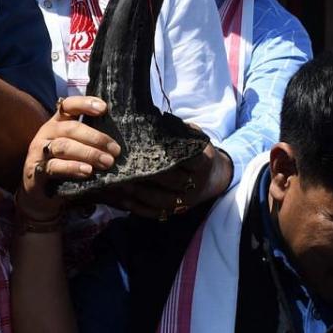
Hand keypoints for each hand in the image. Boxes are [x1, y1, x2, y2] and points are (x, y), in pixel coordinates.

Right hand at [18, 97, 120, 219]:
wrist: (39, 193)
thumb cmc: (63, 166)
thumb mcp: (74, 148)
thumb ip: (88, 140)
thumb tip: (116, 142)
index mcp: (57, 123)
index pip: (68, 106)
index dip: (85, 104)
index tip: (104, 108)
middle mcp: (46, 133)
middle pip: (71, 128)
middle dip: (96, 138)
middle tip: (115, 150)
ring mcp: (39, 151)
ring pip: (64, 146)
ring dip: (88, 153)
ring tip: (107, 162)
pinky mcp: (36, 170)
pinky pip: (55, 166)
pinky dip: (73, 167)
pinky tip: (87, 171)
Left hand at [99, 141, 233, 220]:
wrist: (213, 176)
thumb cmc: (195, 151)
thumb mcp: (193, 136)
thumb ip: (177, 129)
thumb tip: (153, 119)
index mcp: (203, 162)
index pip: (188, 159)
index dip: (170, 156)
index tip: (150, 149)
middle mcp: (196, 183)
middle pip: (171, 181)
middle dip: (149, 175)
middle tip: (126, 167)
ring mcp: (186, 200)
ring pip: (161, 200)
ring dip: (139, 193)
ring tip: (119, 183)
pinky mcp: (176, 211)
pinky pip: (156, 213)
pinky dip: (138, 208)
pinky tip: (122, 200)